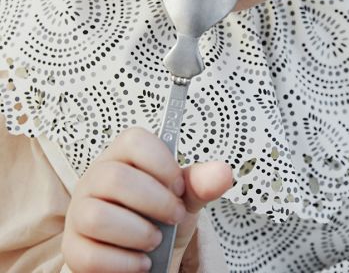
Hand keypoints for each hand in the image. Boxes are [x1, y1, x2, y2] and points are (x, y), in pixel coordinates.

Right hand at [62, 127, 232, 272]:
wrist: (148, 257)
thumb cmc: (162, 215)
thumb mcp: (185, 197)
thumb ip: (201, 183)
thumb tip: (224, 172)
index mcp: (123, 156)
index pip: (134, 140)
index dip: (160, 163)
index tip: (178, 186)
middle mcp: (95, 178)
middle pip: (114, 178)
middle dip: (154, 202)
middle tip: (174, 216)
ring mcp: (79, 212)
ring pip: (97, 216)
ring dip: (137, 233)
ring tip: (156, 240)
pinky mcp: (73, 247)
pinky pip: (89, 255)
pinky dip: (124, 263)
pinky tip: (142, 262)